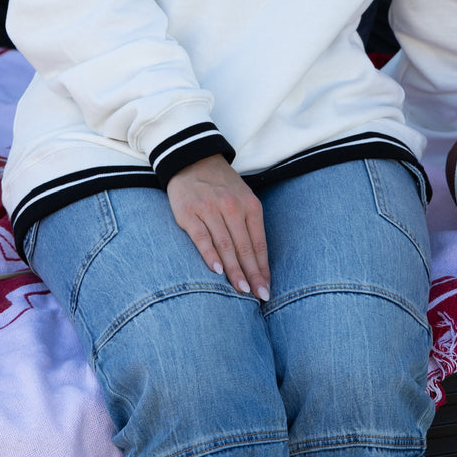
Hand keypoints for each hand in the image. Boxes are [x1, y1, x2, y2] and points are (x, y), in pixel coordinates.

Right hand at [167, 155, 270, 300]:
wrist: (193, 159)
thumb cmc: (222, 185)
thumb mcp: (243, 198)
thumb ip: (249, 225)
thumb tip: (258, 261)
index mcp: (250, 205)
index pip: (259, 243)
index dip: (263, 268)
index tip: (267, 289)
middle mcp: (232, 207)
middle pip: (244, 247)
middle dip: (253, 275)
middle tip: (259, 296)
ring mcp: (210, 210)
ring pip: (225, 245)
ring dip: (235, 270)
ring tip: (242, 291)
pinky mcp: (189, 213)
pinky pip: (201, 237)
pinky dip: (210, 255)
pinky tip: (217, 271)